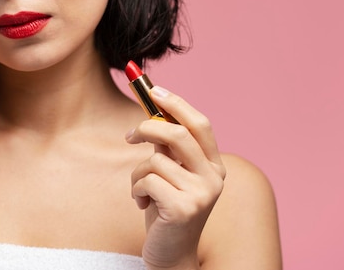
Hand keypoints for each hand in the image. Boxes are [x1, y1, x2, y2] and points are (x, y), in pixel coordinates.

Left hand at [126, 86, 226, 269]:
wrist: (171, 256)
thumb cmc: (166, 211)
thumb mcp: (171, 175)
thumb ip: (167, 148)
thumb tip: (153, 113)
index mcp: (214, 165)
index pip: (199, 124)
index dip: (176, 104)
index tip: (152, 90)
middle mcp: (214, 177)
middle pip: (178, 134)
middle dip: (147, 128)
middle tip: (129, 136)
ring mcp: (201, 194)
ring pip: (155, 159)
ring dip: (137, 173)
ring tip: (142, 192)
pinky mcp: (183, 209)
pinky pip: (146, 181)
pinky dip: (136, 191)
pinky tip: (144, 206)